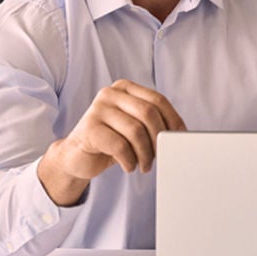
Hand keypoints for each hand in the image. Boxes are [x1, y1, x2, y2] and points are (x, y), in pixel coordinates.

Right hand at [40, 80, 186, 204]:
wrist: (76, 156)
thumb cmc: (111, 141)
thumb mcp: (133, 127)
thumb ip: (151, 123)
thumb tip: (179, 133)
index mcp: (124, 88)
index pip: (158, 100)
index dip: (173, 120)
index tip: (178, 138)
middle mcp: (109, 94)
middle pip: (148, 113)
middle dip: (158, 139)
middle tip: (159, 156)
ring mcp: (97, 110)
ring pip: (135, 130)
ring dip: (145, 154)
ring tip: (144, 165)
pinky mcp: (89, 129)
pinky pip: (120, 146)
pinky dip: (129, 161)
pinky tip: (128, 166)